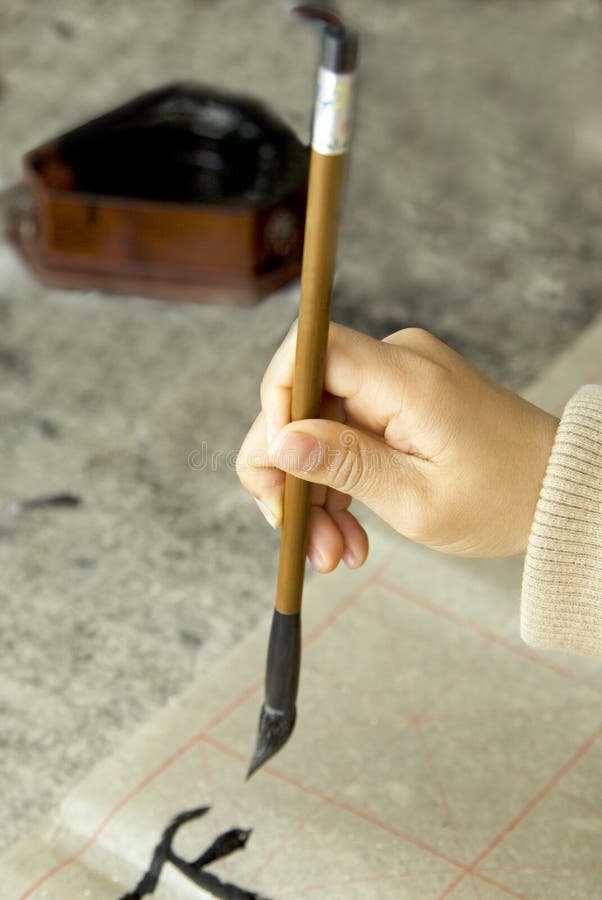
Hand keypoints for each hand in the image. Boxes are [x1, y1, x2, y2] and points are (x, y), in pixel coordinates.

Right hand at [237, 322, 558, 569]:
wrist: (557, 491)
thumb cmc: (502, 500)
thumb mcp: (416, 500)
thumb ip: (343, 465)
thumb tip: (278, 442)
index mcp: (406, 378)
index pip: (309, 350)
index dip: (275, 400)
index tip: (278, 466)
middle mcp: (398, 362)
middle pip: (305, 397)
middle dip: (292, 473)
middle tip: (302, 540)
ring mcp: (399, 379)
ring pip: (321, 423)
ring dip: (316, 491)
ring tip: (334, 553)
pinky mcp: (401, 399)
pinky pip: (348, 431)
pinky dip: (341, 481)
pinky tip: (348, 533)